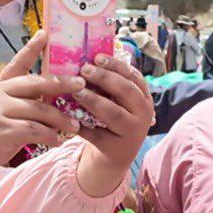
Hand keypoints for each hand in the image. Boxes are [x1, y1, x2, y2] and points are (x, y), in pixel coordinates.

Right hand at [0, 31, 82, 207]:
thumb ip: (15, 104)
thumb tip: (46, 101)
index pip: (16, 64)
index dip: (32, 48)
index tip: (46, 33)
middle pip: (35, 83)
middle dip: (61, 83)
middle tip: (81, 84)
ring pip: (38, 110)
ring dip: (60, 119)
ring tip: (74, 126)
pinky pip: (32, 131)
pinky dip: (49, 136)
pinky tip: (57, 141)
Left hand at [74, 53, 153, 196]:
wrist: (117, 155)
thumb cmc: (113, 119)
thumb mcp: (119, 102)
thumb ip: (110, 84)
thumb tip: (85, 57)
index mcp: (144, 98)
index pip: (133, 76)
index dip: (116, 65)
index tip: (97, 56)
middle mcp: (143, 114)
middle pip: (126, 91)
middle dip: (105, 78)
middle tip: (84, 69)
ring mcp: (131, 132)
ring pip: (113, 112)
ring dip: (93, 100)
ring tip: (76, 91)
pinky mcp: (115, 147)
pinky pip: (96, 133)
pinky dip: (81, 124)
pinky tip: (67, 116)